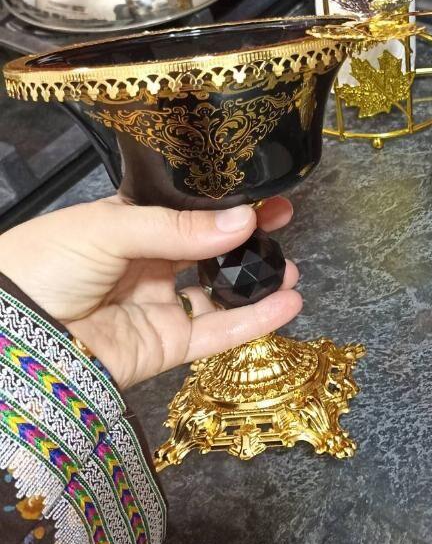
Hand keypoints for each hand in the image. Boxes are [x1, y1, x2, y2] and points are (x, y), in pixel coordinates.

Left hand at [0, 195, 301, 389]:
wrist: (10, 333)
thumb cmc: (43, 263)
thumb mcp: (109, 229)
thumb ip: (179, 228)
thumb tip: (243, 221)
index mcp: (129, 225)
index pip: (189, 212)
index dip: (227, 205)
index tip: (267, 196)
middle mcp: (148, 264)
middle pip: (210, 251)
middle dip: (250, 240)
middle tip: (286, 225)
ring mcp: (158, 307)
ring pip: (220, 293)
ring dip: (258, 282)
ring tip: (291, 270)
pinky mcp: (165, 347)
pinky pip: (218, 332)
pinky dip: (255, 321)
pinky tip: (287, 304)